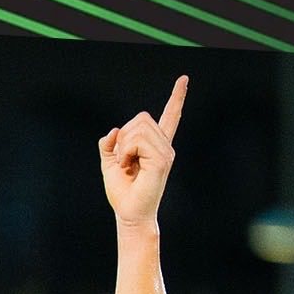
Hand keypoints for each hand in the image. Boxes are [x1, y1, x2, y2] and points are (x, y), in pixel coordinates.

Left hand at [99, 76, 186, 225]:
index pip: (170, 117)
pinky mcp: (162, 160)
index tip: (184, 79)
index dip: (177, 98)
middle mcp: (164, 146)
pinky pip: (137, 140)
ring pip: (138, 127)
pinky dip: (126, 151)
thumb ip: (109, 145)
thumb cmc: (122, 192)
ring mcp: (165, 152)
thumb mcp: (110, 163)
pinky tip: (131, 165)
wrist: (129, 213)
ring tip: (128, 164)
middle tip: (124, 159)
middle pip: (141, 118)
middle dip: (124, 136)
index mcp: (156, 146)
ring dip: (124, 145)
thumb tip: (113, 130)